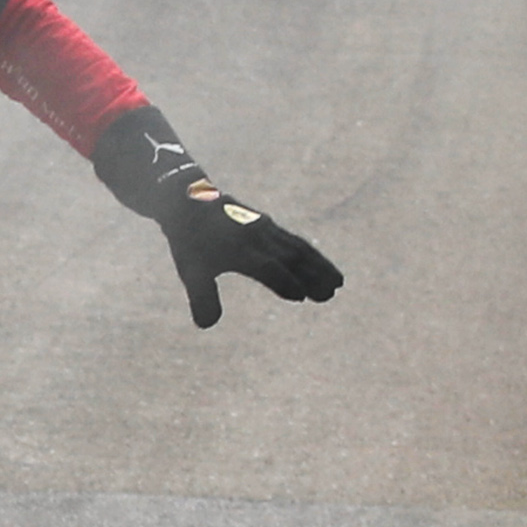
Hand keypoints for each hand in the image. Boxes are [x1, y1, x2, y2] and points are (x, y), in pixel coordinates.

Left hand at [154, 179, 340, 324]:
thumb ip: (201, 297)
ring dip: (319, 265)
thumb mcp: (191, 270)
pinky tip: (320, 266)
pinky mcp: (268, 225)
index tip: (301, 297)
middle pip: (291, 257)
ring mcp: (265, 229)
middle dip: (312, 276)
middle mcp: (257, 238)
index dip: (283, 282)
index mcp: (240, 250)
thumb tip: (207, 324)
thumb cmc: (190, 241)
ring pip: (298, 248)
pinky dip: (311, 254)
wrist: (187, 201)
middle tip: (331, 294)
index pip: (267, 268)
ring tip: (338, 283)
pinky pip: (294, 241)